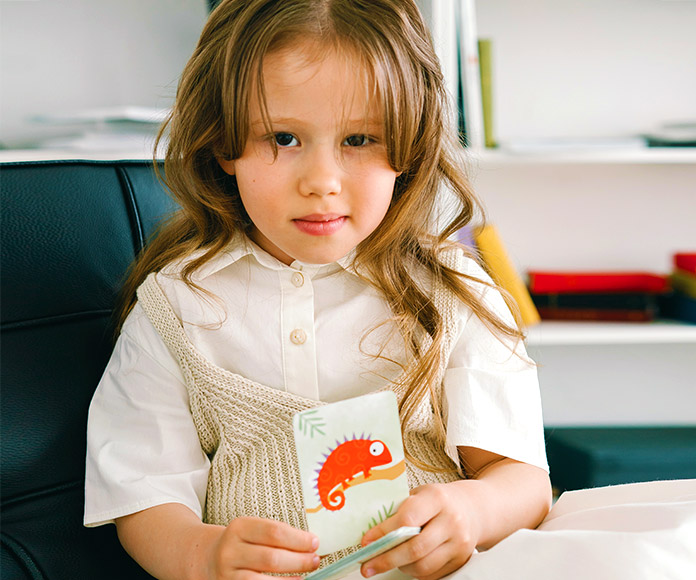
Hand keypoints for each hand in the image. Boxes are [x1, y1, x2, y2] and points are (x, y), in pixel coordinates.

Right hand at [206, 516, 319, 579]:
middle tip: (315, 560)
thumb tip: (310, 544)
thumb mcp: (251, 531)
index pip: (273, 532)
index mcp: (239, 528)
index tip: (315, 542)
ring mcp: (227, 574)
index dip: (298, 539)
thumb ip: (276, 535)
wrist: (206, 559)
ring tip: (305, 577)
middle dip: (299, 561)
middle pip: (271, 558)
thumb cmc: (240, 544)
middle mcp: (230, 551)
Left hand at [359, 482, 482, 579]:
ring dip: (400, 567)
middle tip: (367, 565)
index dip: (384, 533)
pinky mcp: (461, 560)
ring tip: (388, 561)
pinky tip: (407, 563)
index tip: (366, 542)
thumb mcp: (421, 494)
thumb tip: (372, 531)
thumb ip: (400, 509)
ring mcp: (459, 543)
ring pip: (423, 566)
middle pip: (415, 548)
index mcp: (437, 498)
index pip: (407, 519)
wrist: (473, 508)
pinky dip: (415, 572)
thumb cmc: (440, 500)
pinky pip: (432, 574)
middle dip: (386, 559)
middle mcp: (451, 521)